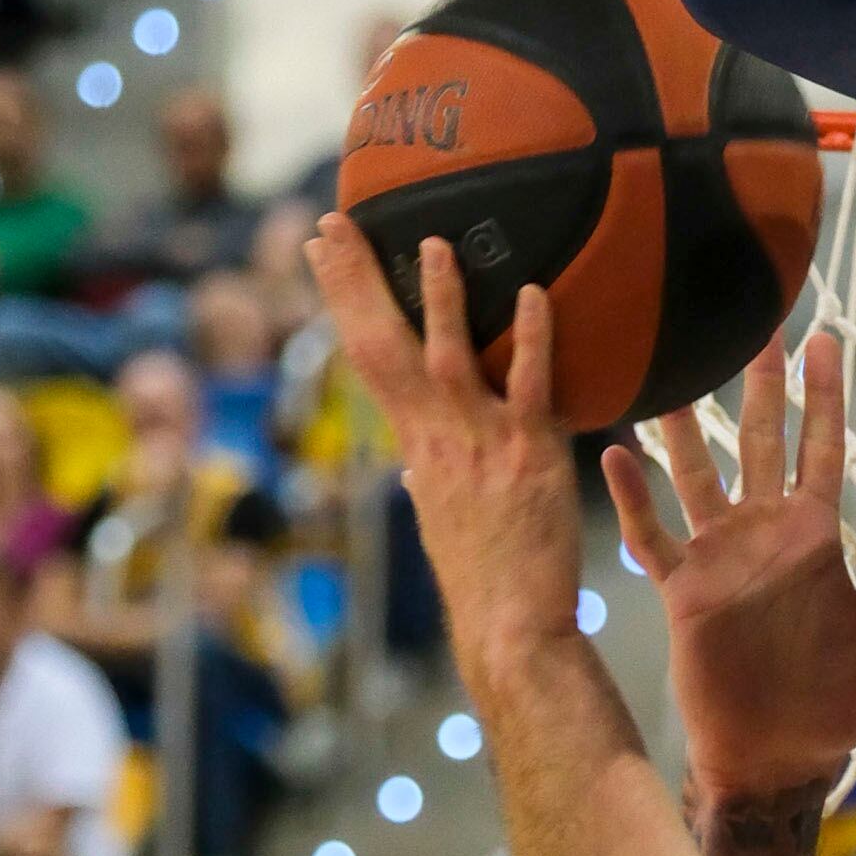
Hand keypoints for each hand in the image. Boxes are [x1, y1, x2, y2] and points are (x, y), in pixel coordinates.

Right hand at [309, 217, 579, 682]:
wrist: (511, 630)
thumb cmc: (483, 582)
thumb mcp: (442, 523)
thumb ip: (432, 481)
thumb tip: (416, 466)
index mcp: (416, 447)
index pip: (369, 360)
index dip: (343, 302)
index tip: (320, 252)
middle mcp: (439, 438)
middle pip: (387, 346)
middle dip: (356, 283)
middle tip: (333, 225)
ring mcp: (482, 444)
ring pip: (451, 356)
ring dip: (440, 299)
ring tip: (434, 243)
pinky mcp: (530, 456)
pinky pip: (530, 385)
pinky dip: (532, 339)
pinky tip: (534, 294)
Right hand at [603, 335, 855, 797]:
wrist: (778, 756)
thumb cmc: (837, 705)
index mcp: (815, 537)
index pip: (821, 450)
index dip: (823, 397)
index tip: (825, 339)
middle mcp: (764, 535)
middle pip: (760, 443)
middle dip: (759, 388)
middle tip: (754, 323)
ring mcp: (719, 559)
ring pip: (698, 475)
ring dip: (684, 428)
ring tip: (669, 374)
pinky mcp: (682, 592)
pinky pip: (651, 537)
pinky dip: (633, 500)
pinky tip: (616, 453)